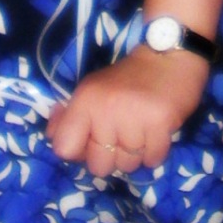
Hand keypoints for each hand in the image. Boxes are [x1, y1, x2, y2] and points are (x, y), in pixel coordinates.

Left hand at [46, 47, 208, 177]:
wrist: (168, 57)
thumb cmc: (127, 78)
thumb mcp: (91, 90)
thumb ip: (68, 117)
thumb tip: (54, 140)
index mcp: (85, 100)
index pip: (64, 148)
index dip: (77, 152)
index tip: (90, 142)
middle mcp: (106, 110)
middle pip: (98, 166)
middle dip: (109, 158)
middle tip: (120, 137)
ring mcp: (134, 118)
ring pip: (127, 166)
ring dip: (134, 156)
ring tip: (140, 133)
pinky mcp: (161, 123)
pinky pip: (153, 161)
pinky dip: (154, 154)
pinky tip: (154, 135)